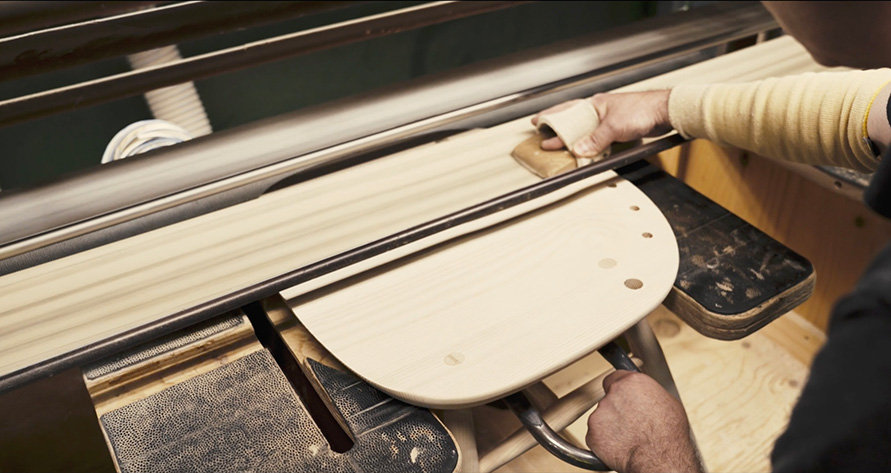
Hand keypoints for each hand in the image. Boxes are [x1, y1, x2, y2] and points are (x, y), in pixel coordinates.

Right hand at [531, 91, 671, 156]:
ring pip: (586, 130)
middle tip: (546, 136)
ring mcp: (609, 120)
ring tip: (563, 145)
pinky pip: (598, 138)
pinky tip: (588, 150)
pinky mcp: (619, 129)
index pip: (567, 111)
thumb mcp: (614, 127)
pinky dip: (591, 144)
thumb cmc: (643, 109)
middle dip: (560, 129)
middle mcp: (600, 111)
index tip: (538, 125)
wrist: (665, 112)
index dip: (551, 119)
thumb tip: (580, 149)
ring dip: (575, 138)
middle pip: (574, 121)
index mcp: (595, 104)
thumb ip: (596, 139)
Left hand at [586, 370, 701, 472]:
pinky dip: (605, 442)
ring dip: (610, 426)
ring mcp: (599, 413)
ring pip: (602, 418)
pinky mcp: (592, 433)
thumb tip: (646, 395)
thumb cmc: (668, 434)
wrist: (659, 458)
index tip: (622, 396)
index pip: (615, 378)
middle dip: (615, 409)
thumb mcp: (668, 403)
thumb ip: (649, 394)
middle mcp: (613, 394)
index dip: (619, 389)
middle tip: (629, 422)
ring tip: (629, 437)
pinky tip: (621, 447)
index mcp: (631, 382)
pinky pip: (596, 436)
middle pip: (608, 398)